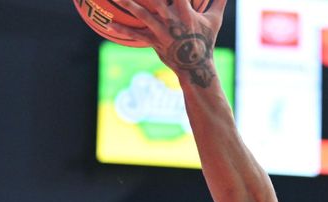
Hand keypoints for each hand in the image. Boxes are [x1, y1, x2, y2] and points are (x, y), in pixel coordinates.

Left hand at [109, 0, 227, 87]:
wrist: (197, 69)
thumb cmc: (206, 41)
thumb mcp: (214, 20)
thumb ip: (219, 1)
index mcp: (187, 12)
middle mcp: (174, 20)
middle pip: (156, 0)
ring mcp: (163, 32)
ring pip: (143, 15)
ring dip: (129, 4)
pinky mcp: (155, 42)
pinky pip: (136, 35)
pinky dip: (122, 30)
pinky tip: (109, 25)